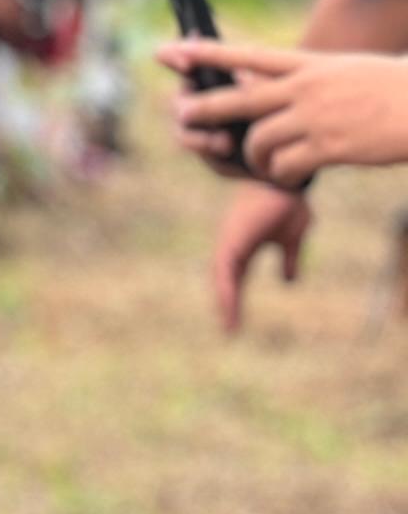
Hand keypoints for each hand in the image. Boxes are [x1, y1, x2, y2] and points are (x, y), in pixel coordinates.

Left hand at [167, 40, 407, 188]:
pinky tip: (288, 177)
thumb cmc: (396, 88)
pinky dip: (280, 175)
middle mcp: (306, 88)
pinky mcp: (330, 147)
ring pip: (257, 140)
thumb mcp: (347, 70)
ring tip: (261, 164)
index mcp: (311, 65)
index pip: (247, 56)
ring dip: (253, 157)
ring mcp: (316, 117)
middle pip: (238, 99)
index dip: (206, 54)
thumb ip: (309, 79)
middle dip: (204, 109)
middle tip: (182, 115)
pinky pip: (285, 165)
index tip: (168, 51)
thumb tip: (272, 87)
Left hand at [211, 175, 313, 333]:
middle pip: (224, 283)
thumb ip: (288, 260)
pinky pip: (225, 268)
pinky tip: (229, 302)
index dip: (235, 300)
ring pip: (221, 279)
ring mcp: (228, 243)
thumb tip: (289, 282)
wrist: (285, 183)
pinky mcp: (231, 240)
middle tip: (229, 330)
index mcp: (243, 249)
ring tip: (229, 325)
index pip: (235, 280)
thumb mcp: (292, 239)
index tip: (235, 323)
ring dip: (225, 301)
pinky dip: (226, 286)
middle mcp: (231, 247)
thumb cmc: (288, 204)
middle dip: (226, 306)